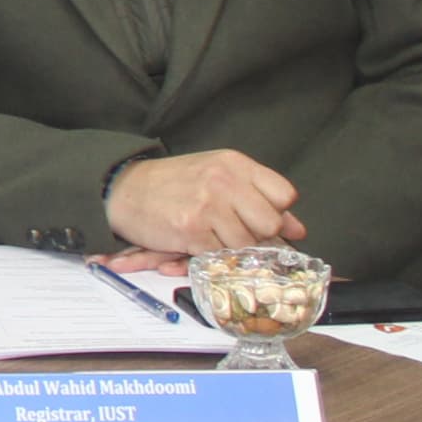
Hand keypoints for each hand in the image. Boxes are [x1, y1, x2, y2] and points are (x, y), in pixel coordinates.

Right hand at [103, 150, 303, 256]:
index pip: (284, 195)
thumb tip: (297, 228)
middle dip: (257, 236)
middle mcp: (224, 180)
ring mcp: (207, 205)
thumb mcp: (218, 177)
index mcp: (235, 164)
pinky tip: (199, 244)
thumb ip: (259, 198)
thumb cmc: (174, 184)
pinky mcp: (191, 229)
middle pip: (270, 223)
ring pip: (246, 245)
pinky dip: (213, 257)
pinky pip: (220, 255)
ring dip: (233, 250)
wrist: (124, 189)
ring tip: (213, 238)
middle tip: (235, 232)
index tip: (259, 218)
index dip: (276, 213)